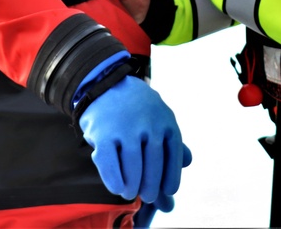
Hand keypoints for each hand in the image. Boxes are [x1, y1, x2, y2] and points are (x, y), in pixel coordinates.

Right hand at [78, 75, 192, 204]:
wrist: (108, 84)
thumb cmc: (138, 112)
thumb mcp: (159, 122)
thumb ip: (170, 152)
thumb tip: (178, 185)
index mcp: (166, 121)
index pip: (174, 155)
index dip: (172, 175)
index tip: (169, 191)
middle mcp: (148, 123)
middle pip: (154, 164)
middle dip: (152, 185)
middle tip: (149, 196)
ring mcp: (125, 128)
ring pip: (133, 166)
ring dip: (133, 185)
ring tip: (131, 193)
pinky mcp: (103, 133)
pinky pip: (109, 162)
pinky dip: (114, 179)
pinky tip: (117, 188)